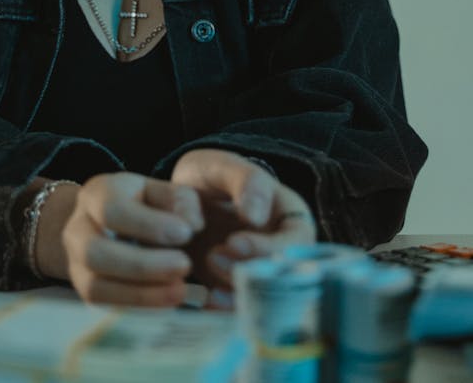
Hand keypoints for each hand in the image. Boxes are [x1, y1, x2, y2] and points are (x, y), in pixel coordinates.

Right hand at [60, 171, 203, 306]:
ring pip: (95, 287)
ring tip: (180, 291)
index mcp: (95, 195)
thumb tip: (191, 225)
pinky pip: (104, 310)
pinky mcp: (86, 295)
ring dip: (141, 294)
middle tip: (184, 266)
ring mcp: (76, 266)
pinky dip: (137, 310)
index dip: (148, 225)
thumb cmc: (141, 206)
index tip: (186, 234)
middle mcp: (77, 230)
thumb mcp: (160, 191)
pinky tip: (166, 303)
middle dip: (143, 265)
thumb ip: (180, 201)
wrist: (110, 226)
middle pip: (96, 252)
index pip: (112, 210)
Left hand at [170, 149, 315, 298]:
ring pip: (263, 299)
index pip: (296, 242)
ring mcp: (260, 274)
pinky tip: (205, 302)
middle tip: (212, 257)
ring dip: (236, 295)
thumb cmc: (210, 176)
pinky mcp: (238, 292)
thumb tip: (256, 217)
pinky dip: (224, 311)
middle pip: (281, 277)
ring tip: (206, 271)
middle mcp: (283, 252)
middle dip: (249, 273)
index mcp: (291, 218)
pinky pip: (239, 309)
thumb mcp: (223, 167)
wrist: (182, 199)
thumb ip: (244, 181)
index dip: (268, 248)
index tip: (233, 242)